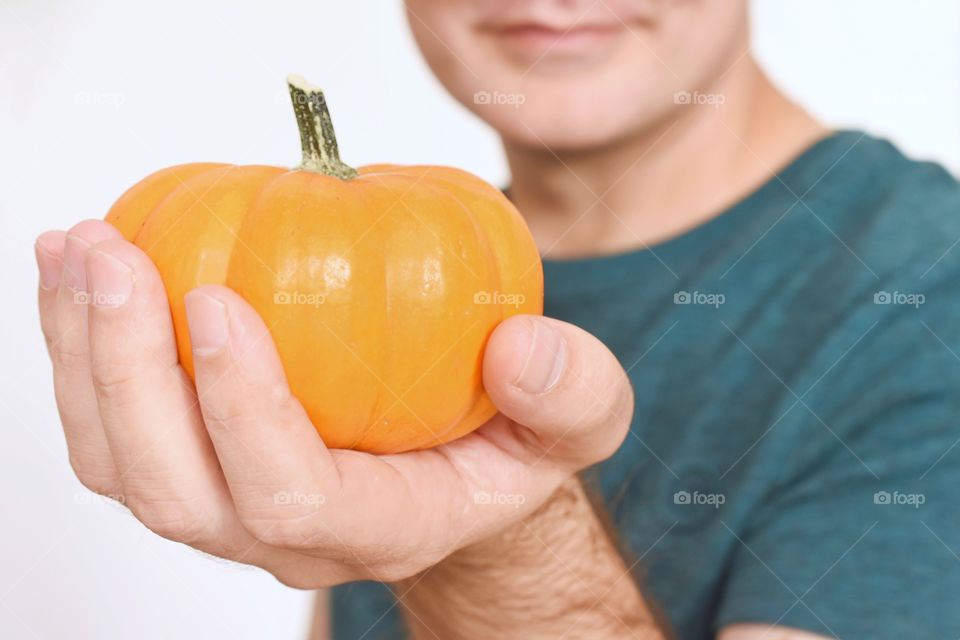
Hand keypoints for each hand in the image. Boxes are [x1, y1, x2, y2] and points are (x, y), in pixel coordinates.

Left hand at [35, 219, 632, 587]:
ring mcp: (231, 510)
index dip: (245, 408)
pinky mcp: (197, 468)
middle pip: (176, 491)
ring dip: (83, 357)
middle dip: (126, 374)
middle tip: (110, 256)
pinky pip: (114, 429)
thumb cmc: (510, 440)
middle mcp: (288, 537)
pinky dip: (81, 351)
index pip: (293, 496)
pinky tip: (82, 272)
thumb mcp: (578, 417)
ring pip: (123, 467)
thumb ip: (574, 394)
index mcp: (382, 525)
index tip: (218, 299)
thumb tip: (520, 349)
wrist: (456, 462)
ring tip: (78, 249)